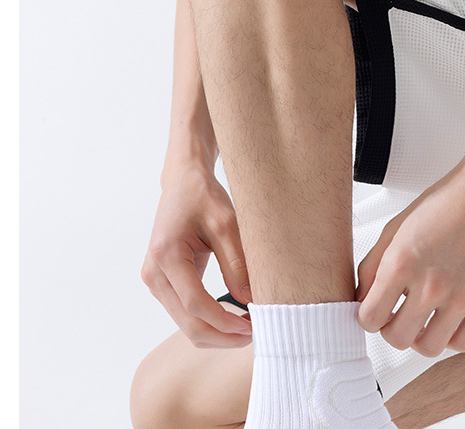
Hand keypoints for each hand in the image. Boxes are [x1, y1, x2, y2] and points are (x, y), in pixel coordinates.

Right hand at [141, 164, 252, 347]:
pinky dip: (208, 321)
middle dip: (222, 336)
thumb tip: (250, 302)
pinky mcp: (162, 283)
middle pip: (188, 323)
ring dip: (216, 333)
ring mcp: (154, 281)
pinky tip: (232, 318)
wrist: (182, 182)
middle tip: (255, 334)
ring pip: (185, 324)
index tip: (253, 326)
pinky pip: (184, 313)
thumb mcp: (226, 224)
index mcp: (166, 256)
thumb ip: (237, 264)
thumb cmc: (203, 197)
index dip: (225, 322)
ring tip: (248, 328)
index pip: (196, 304)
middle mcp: (153, 273)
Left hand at [355, 146, 464, 357]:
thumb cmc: (449, 202)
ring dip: (420, 337)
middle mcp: (430, 285)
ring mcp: (460, 298)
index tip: (376, 311)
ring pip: (427, 348)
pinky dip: (451, 337)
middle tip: (399, 314)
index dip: (369, 316)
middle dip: (392, 328)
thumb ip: (373, 264)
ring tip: (424, 319)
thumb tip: (362, 297)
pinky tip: (448, 319)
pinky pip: (461, 343)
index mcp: (401, 263)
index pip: (369, 319)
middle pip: (396, 338)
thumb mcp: (398, 226)